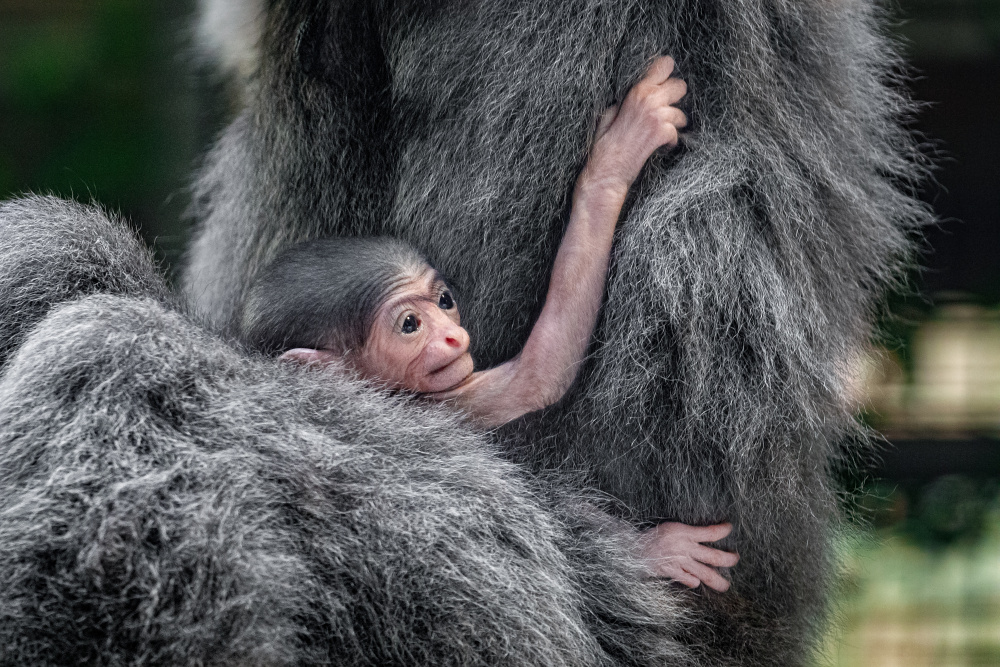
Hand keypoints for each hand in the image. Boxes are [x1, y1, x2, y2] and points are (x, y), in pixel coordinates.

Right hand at [581, 55, 687, 194]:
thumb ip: (626, 100)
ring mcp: (657, 116)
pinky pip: (677, 133)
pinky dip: (670, 143)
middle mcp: (649, 99)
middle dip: (675, 101)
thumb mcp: (609, 114)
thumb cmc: (603, 145)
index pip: (664, 66)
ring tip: (658, 135)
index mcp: (636, 91)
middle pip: (680, 87)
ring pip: (681, 115)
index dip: (667, 74)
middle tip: (663, 114)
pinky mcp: (662, 134)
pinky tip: (658, 147)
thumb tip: (637, 94)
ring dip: (672, 126)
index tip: (665, 83)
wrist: (606, 171)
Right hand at [638, 521, 738, 591]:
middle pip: (715, 556)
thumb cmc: (652, 536)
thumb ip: (688, 533)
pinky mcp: (672, 571)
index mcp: (685, 532)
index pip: (711, 532)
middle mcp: (686, 547)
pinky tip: (695, 582)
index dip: (723, 530)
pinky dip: (693, 582)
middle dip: (729, 559)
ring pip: (705, 573)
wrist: (634, 547)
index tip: (729, 527)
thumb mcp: (672, 527)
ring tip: (725, 586)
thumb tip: (704, 537)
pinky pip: (688, 580)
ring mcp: (680, 561)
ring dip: (718, 581)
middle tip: (736, 559)